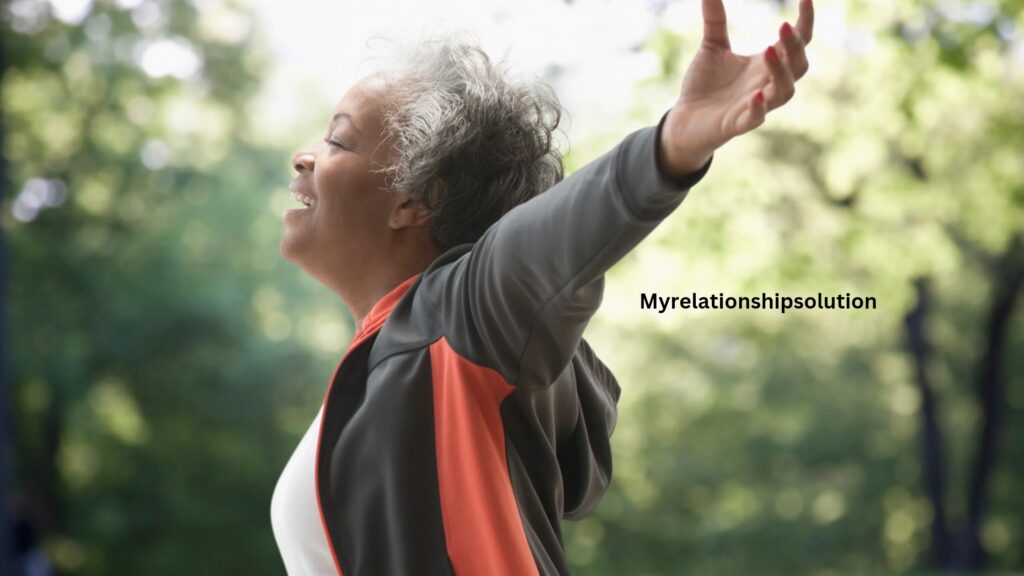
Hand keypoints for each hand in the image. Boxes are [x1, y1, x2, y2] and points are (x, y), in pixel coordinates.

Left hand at [660, 0, 815, 177]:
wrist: (684, 120)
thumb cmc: (704, 85)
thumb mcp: (711, 47)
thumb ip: (715, 20)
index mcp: (765, 64)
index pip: (797, 43)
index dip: (805, 22)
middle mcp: (767, 84)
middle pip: (798, 66)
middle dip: (795, 47)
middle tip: (782, 26)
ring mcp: (756, 105)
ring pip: (784, 91)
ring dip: (780, 71)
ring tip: (769, 50)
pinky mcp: (738, 124)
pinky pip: (756, 118)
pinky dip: (759, 107)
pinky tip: (756, 94)